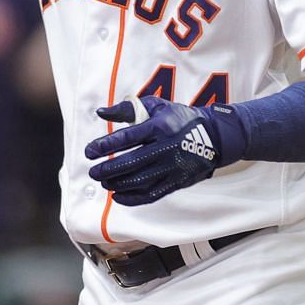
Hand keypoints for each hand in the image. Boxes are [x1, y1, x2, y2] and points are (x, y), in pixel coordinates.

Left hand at [85, 96, 245, 205]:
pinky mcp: (176, 182)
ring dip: (117, 184)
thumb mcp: (156, 106)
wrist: (214, 137)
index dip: (105, 146)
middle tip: (93, 171)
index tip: (90, 151)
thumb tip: (100, 113)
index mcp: (159, 127)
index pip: (127, 138)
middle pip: (130, 163)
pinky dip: (132, 198)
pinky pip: (151, 194)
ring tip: (104, 182)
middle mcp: (166, 148)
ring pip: (139, 181)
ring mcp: (172, 167)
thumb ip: (127, 108)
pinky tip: (118, 196)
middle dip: (107, 169)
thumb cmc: (180, 119)